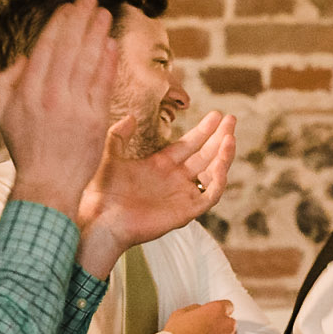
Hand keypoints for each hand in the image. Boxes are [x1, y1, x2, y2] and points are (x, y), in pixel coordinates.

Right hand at [0, 0, 115, 219]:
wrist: (47, 185)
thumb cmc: (26, 148)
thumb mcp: (5, 114)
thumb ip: (8, 81)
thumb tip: (24, 55)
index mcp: (27, 92)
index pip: (45, 48)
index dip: (59, 25)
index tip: (68, 7)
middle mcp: (50, 96)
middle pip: (69, 49)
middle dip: (80, 20)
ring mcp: (74, 108)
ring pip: (88, 62)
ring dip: (98, 35)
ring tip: (105, 15)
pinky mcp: (95, 120)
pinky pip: (103, 84)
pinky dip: (108, 63)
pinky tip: (112, 45)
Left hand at [77, 111, 237, 278]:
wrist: (100, 219)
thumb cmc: (100, 192)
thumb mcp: (108, 155)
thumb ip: (119, 135)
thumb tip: (131, 117)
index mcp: (160, 166)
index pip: (189, 145)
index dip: (203, 130)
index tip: (216, 114)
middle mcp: (174, 180)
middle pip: (205, 155)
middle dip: (219, 137)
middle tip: (232, 119)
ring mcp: (182, 195)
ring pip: (212, 173)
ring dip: (224, 155)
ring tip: (230, 137)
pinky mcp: (186, 211)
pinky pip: (210, 196)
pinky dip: (219, 180)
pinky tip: (221, 163)